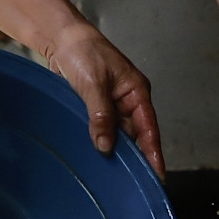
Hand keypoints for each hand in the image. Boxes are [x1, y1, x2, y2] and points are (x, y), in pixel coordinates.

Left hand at [46, 22, 165, 177]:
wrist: (61, 38)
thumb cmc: (84, 51)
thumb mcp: (94, 84)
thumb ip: (101, 115)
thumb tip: (106, 145)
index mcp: (136, 92)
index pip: (149, 128)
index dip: (154, 153)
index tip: (158, 174)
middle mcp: (127, 101)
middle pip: (132, 135)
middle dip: (128, 154)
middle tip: (126, 179)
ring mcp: (111, 105)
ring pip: (115, 134)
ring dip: (109, 147)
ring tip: (108, 169)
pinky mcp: (94, 108)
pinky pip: (100, 129)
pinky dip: (96, 139)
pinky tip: (92, 152)